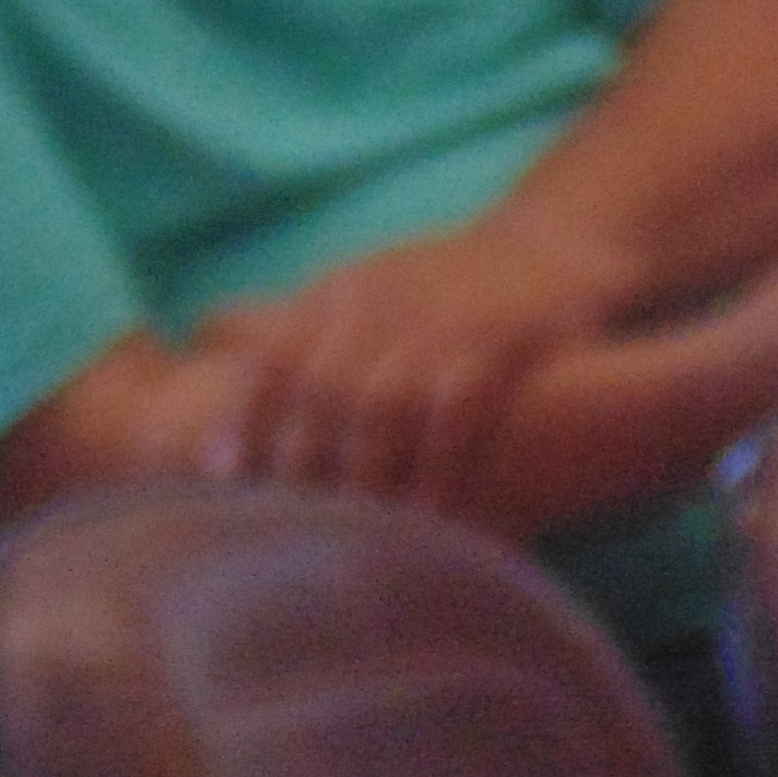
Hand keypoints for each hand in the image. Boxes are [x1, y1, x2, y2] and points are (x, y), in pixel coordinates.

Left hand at [190, 211, 628, 508]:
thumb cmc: (446, 288)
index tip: (227, 480)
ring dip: (366, 473)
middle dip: (300, 460)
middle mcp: (380, 300)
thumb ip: (312, 338)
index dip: (248, 421)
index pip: (275, 357)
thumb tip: (227, 381)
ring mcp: (440, 319)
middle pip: (322, 388)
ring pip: (384, 404)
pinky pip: (460, 413)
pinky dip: (441, 467)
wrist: (551, 241)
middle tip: (289, 526)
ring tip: (356, 535)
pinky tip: (434, 516)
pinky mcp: (501, 340)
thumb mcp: (369, 291)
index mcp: (340, 291)